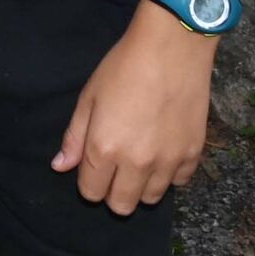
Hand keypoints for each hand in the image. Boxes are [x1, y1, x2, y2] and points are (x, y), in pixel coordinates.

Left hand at [52, 3, 216, 214]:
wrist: (171, 50)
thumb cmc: (122, 69)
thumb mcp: (89, 99)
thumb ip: (74, 138)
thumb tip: (60, 167)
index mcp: (105, 150)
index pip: (92, 193)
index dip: (88, 183)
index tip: (92, 167)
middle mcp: (137, 164)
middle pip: (122, 205)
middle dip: (113, 192)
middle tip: (114, 168)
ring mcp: (169, 162)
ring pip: (151, 198)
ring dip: (141, 186)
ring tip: (138, 158)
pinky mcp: (194, 154)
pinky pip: (179, 182)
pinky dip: (169, 174)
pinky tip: (162, 151)